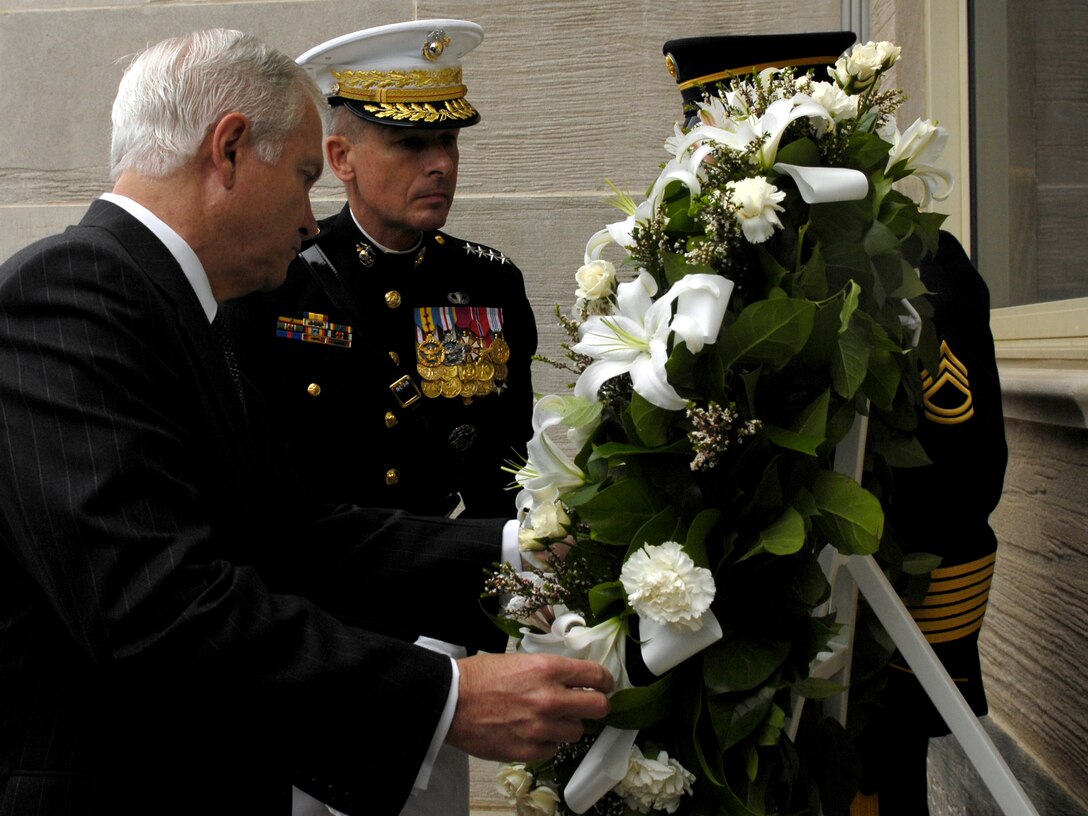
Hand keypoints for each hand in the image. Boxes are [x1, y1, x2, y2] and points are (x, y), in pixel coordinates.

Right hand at [446, 652, 612, 761]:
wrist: (450, 702)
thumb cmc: (480, 677)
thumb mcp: (520, 660)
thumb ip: (549, 670)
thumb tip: (574, 677)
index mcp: (547, 669)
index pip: (596, 675)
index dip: (605, 680)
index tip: (605, 684)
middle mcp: (549, 698)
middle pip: (598, 707)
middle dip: (597, 704)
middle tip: (590, 704)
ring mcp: (541, 727)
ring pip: (577, 731)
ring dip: (568, 725)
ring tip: (550, 719)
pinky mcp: (529, 750)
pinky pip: (554, 749)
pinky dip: (547, 742)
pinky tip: (532, 732)